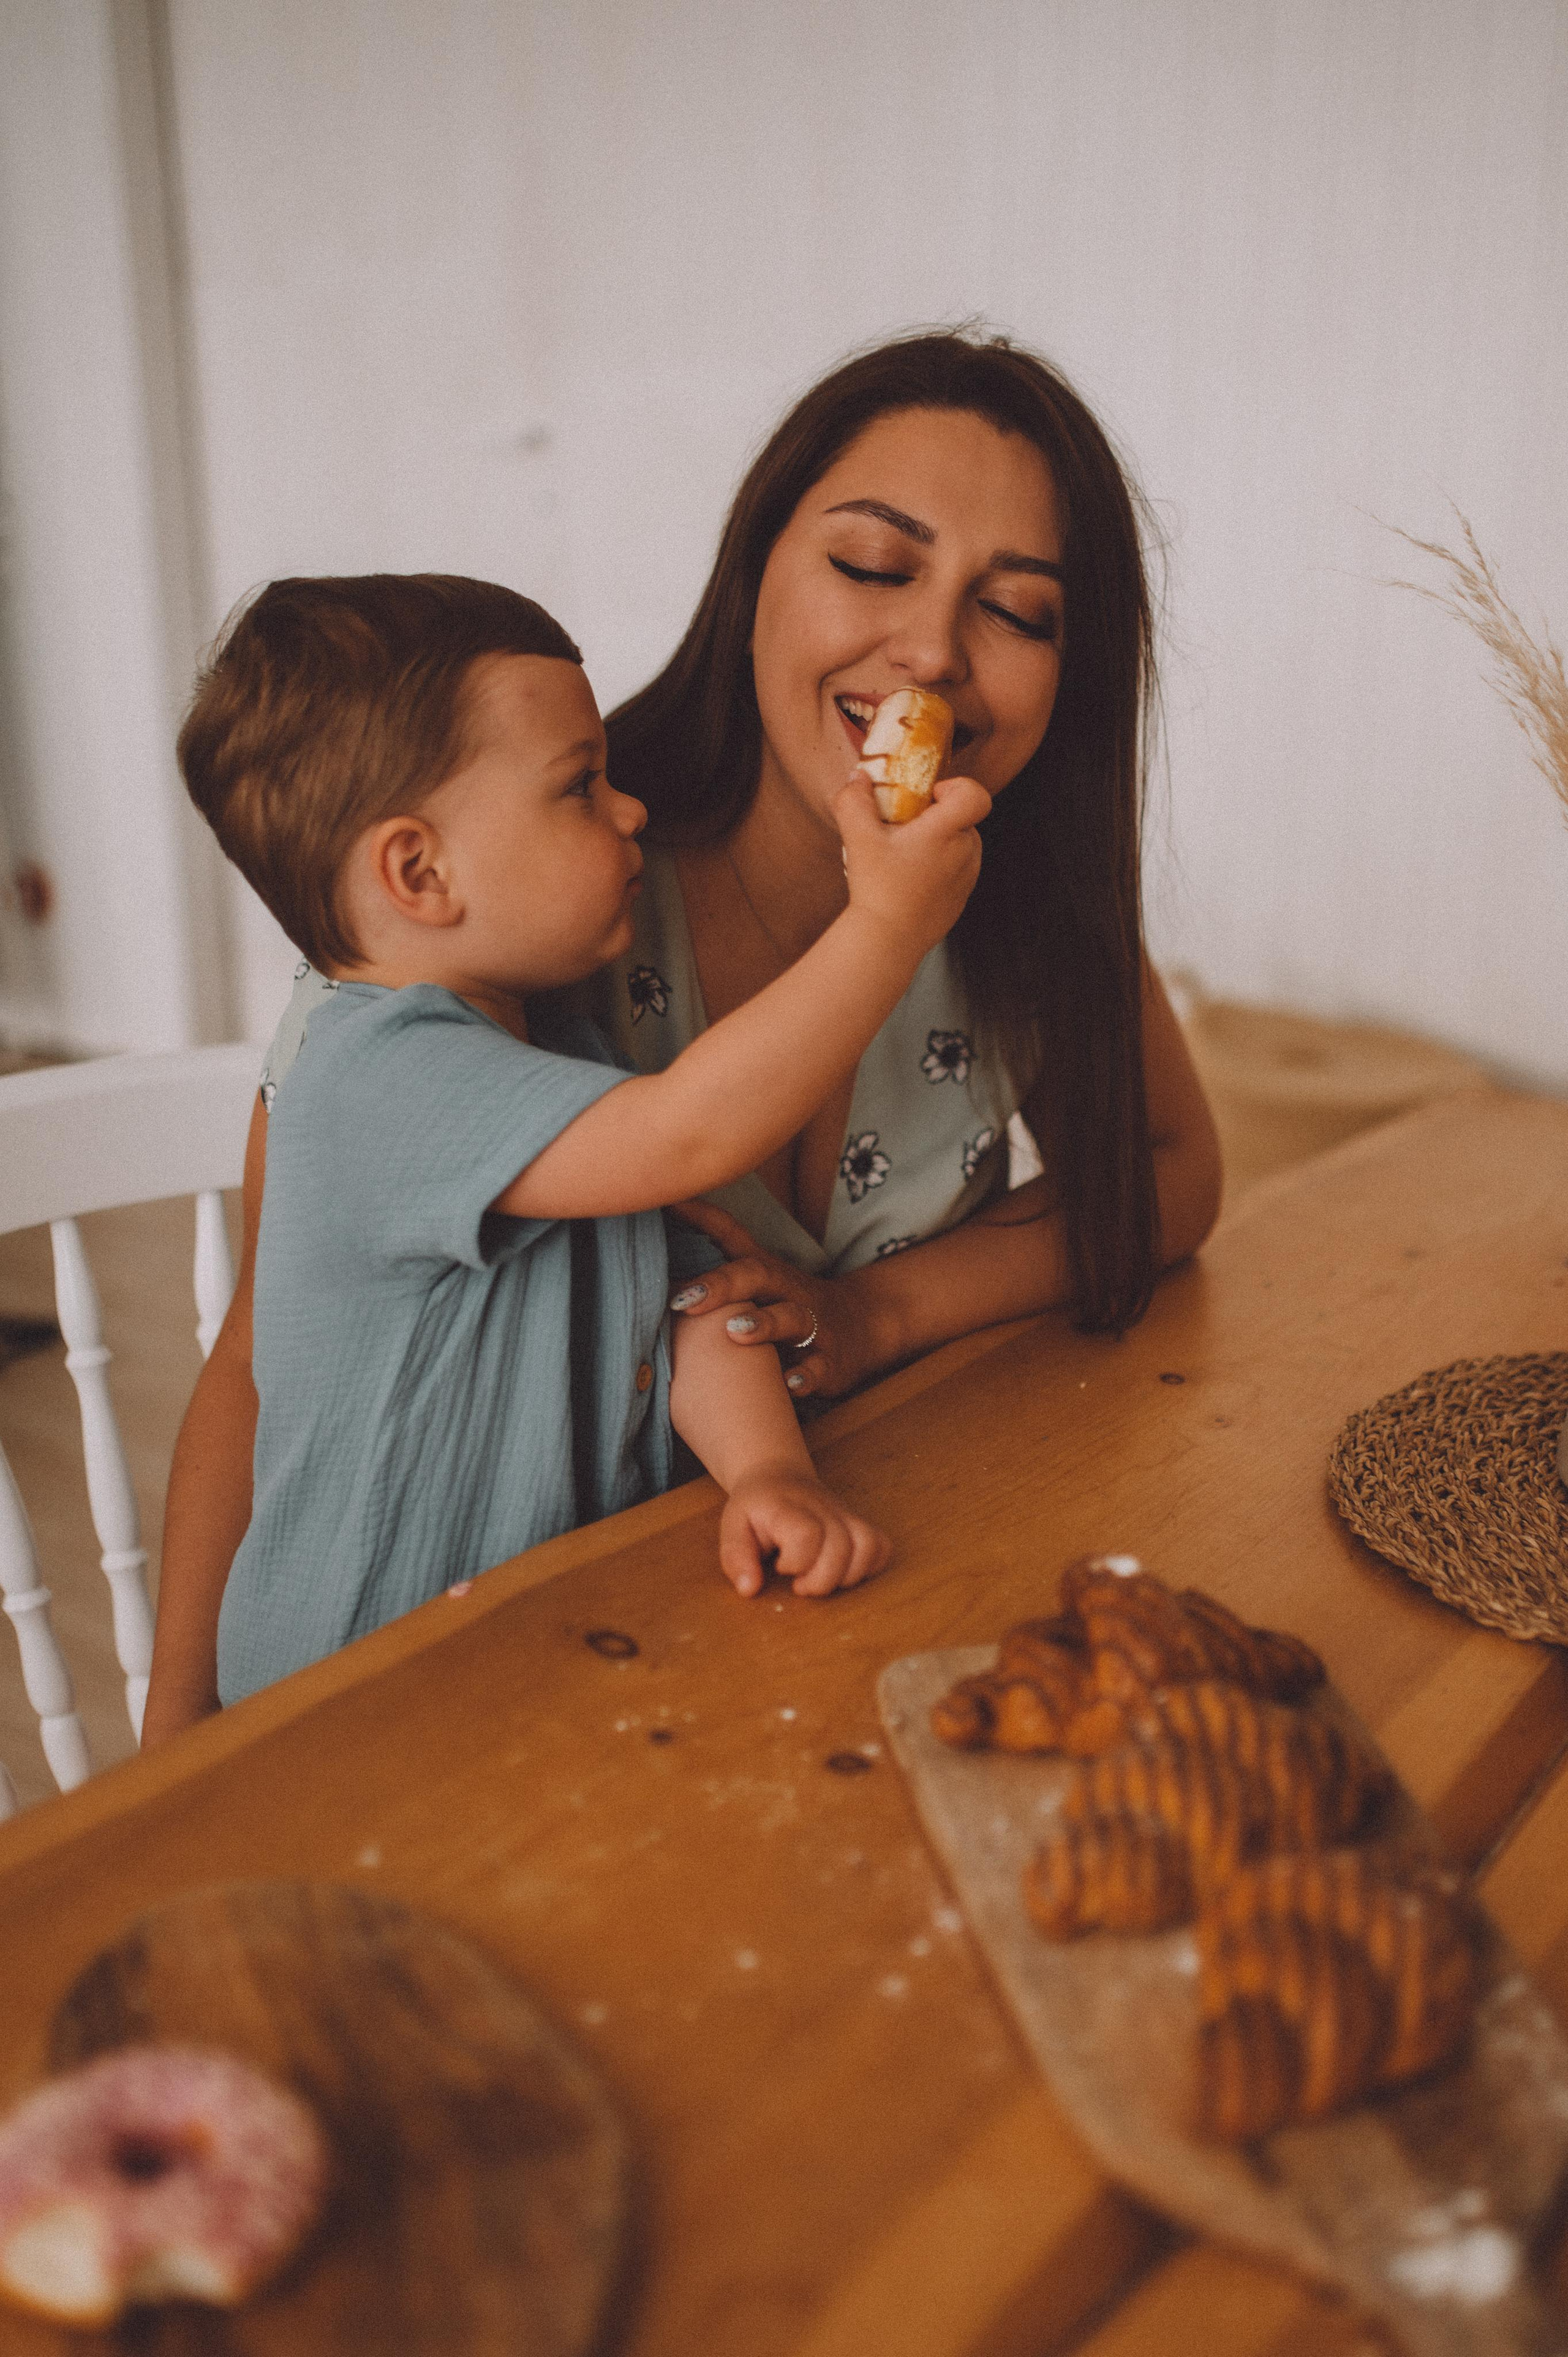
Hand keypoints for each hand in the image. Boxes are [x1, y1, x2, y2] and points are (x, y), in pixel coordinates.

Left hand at [669, 1200, 880, 1399]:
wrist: (864, 1327)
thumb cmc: (790, 1305)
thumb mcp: (758, 1284)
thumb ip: (714, 1274)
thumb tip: (650, 1266)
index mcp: (764, 1271)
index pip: (730, 1235)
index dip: (699, 1216)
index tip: (666, 1200)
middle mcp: (787, 1290)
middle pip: (756, 1275)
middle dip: (720, 1284)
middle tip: (684, 1298)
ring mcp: (812, 1324)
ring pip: (791, 1317)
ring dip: (763, 1323)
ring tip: (736, 1331)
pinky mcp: (830, 1359)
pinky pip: (818, 1367)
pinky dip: (804, 1376)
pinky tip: (788, 1385)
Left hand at [719, 1463, 889, 1598]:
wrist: (776, 1476)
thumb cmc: (755, 1507)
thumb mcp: (733, 1527)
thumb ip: (736, 1558)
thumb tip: (750, 1589)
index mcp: (787, 1508)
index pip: (807, 1535)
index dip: (796, 1561)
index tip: (780, 1565)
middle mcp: (823, 1508)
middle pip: (841, 1548)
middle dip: (820, 1581)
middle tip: (799, 1583)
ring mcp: (845, 1514)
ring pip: (868, 1546)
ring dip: (847, 1576)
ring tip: (822, 1578)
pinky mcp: (859, 1523)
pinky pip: (882, 1546)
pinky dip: (869, 1566)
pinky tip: (843, 1571)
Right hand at [833, 769, 991, 955]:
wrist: (888, 941)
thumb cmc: (876, 888)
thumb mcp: (858, 839)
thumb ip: (854, 801)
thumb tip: (857, 777)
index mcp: (946, 833)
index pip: (975, 795)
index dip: (956, 787)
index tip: (929, 799)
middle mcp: (965, 852)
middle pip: (962, 817)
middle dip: (936, 817)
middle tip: (903, 831)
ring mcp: (968, 876)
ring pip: (960, 843)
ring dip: (937, 842)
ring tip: (904, 859)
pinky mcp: (963, 897)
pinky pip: (957, 868)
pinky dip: (939, 866)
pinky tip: (910, 881)